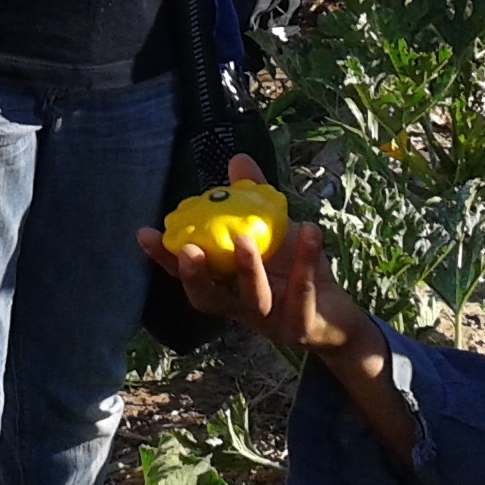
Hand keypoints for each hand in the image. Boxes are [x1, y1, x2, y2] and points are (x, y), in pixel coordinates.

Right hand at [137, 155, 377, 358]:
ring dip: (247, 270)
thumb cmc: (296, 272)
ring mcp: (271, 320)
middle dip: (195, 275)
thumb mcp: (273, 232)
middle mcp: (241, 308)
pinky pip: (303, 294)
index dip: (166, 258)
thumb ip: (252, 200)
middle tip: (188, 249)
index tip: (144, 233)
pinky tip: (310, 231)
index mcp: (226, 287)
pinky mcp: (303, 325)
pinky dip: (305, 262)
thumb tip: (236, 159)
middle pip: (208, 299)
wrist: (339, 316)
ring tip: (244, 239)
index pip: (189, 275)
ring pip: (253, 300)